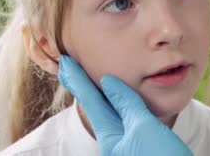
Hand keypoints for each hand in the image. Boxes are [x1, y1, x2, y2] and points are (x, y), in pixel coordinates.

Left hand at [58, 55, 191, 155]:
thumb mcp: (142, 128)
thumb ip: (126, 104)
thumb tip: (109, 82)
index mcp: (111, 137)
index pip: (91, 100)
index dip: (78, 79)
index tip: (65, 62)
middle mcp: (116, 143)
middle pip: (96, 108)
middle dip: (83, 87)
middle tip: (67, 68)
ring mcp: (129, 147)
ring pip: (112, 115)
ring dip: (99, 96)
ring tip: (88, 81)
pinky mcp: (144, 149)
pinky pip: (127, 122)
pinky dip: (120, 107)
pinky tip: (122, 104)